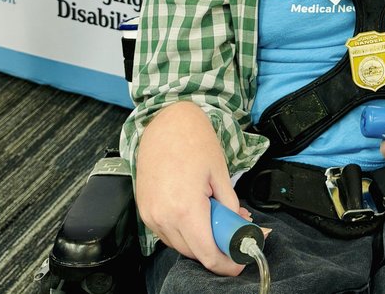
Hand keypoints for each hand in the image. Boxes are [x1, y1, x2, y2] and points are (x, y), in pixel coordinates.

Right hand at [135, 101, 251, 274]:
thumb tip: (239, 226)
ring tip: (214, 216)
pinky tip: (195, 211)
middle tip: (233, 234)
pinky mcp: (144, 210)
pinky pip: (166, 233)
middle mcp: (163, 217)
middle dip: (216, 249)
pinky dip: (183, 230)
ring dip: (198, 240)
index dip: (227, 263)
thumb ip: (230, 206)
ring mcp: (150, 215)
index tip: (239, 260)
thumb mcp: (220, 173)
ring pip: (179, 245)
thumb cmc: (194, 140)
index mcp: (185, 209)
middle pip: (194, 253)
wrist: (167, 122)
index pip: (208, 254)